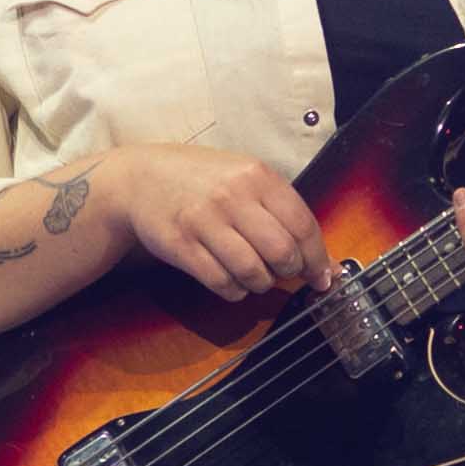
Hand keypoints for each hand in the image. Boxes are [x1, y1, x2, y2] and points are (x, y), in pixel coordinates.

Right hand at [100, 144, 329, 303]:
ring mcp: (205, 222)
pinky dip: (234, 290)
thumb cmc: (202, 180)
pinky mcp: (182, 246)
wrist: (141, 178)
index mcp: (256, 175)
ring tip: (255, 275)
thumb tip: (323, 261)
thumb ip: (283, 211)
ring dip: (261, 283)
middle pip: (281, 252)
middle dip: (290, 272)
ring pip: (253, 272)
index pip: (302, 225)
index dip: (318, 258)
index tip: (323, 276)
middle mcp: (232, 196)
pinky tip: (232, 279)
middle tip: (284, 273)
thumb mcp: (245, 177)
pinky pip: (222, 282)